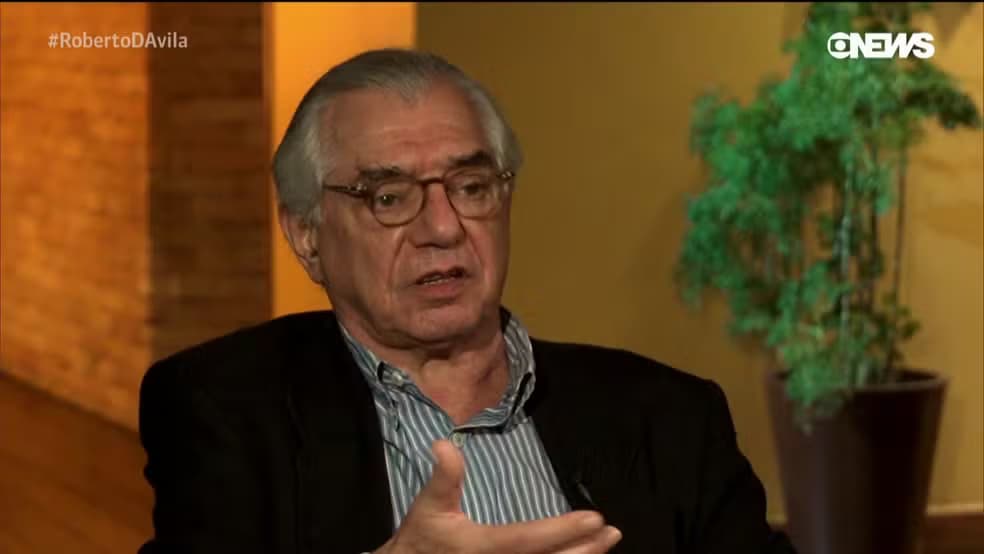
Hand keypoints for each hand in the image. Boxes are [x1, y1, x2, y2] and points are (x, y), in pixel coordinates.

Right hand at [374, 439, 621, 553]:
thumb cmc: (421, 541)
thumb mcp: (428, 507)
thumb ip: (444, 477)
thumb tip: (445, 443)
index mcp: (482, 547)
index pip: (529, 539)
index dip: (563, 530)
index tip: (594, 518)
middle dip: (585, 550)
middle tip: (611, 533)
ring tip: (605, 545)